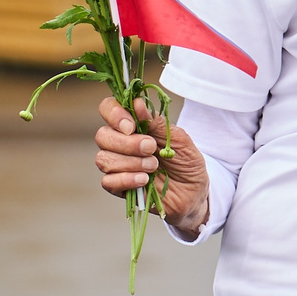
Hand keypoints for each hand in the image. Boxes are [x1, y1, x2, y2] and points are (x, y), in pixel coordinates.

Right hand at [94, 95, 210, 234]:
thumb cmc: (186, 161)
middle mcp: (120, 143)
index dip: (114, 114)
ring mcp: (117, 166)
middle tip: (151, 148)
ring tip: (154, 166)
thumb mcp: (178, 138)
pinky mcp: (119, 187)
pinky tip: (144, 180)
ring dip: (131, 162)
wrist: (194, 192)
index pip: (108, 109)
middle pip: (102, 136)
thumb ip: (156, 123)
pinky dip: (126, 179)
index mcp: (133, 126)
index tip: (131, 126)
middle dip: (127, 143)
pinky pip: (108, 182)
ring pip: (104, 159)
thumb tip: (136, 103)